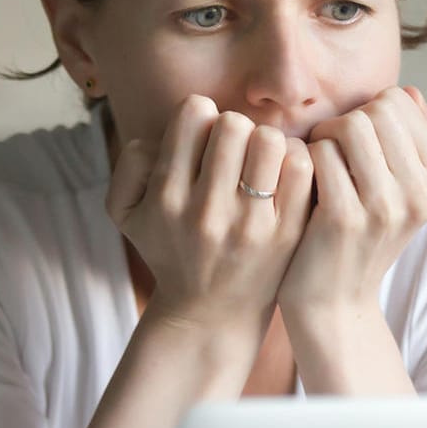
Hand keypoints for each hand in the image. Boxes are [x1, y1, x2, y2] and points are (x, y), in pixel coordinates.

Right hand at [105, 95, 314, 333]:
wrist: (210, 314)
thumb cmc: (169, 250)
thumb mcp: (126, 213)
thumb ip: (130, 163)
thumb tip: (163, 136)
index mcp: (167, 197)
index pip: (194, 113)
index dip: (201, 117)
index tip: (204, 139)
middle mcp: (207, 210)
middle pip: (234, 123)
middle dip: (235, 129)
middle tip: (235, 153)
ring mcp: (250, 224)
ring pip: (269, 140)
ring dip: (265, 144)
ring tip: (259, 164)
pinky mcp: (286, 234)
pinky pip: (300, 169)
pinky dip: (294, 161)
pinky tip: (282, 176)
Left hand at [276, 86, 426, 317]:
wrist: (334, 301)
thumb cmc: (359, 235)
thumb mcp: (396, 191)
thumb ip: (408, 140)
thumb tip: (413, 93)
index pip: (401, 104)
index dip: (367, 113)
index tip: (354, 145)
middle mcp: (421, 194)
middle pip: (378, 110)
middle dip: (344, 121)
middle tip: (329, 151)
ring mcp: (386, 208)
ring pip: (351, 125)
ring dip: (324, 137)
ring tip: (317, 164)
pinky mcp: (345, 218)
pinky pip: (320, 153)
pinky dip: (304, 159)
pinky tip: (302, 182)